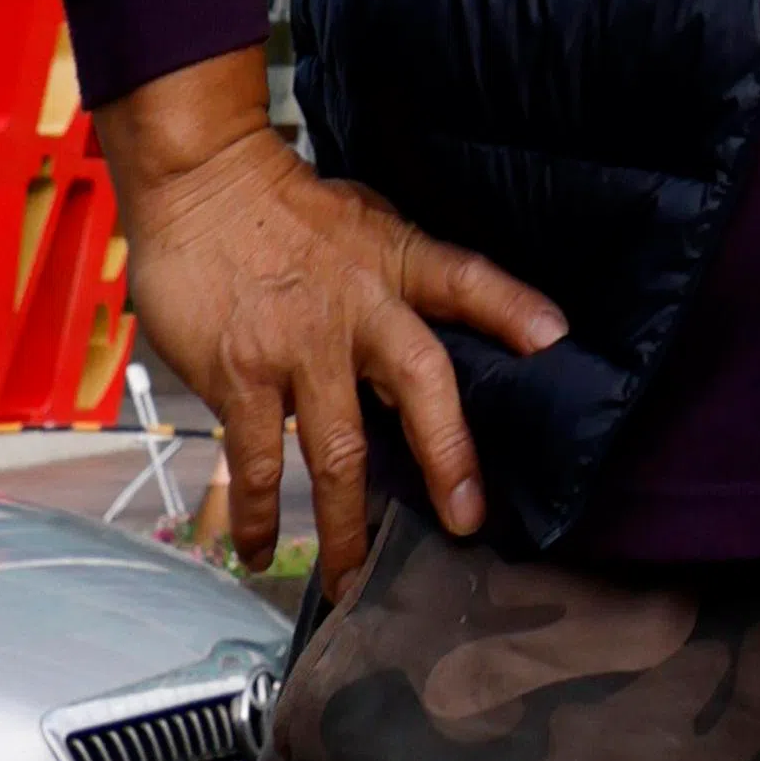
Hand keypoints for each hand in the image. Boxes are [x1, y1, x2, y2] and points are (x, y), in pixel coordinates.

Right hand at [95, 58, 562, 596]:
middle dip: (448, 456)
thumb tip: (427, 331)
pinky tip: (258, 550)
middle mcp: (357, 308)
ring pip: (337, 452)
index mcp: (392, 262)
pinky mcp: (242, 376)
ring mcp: (299, 347)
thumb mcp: (362, 223)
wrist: (202, 181)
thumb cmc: (284, 207)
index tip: (556, 342)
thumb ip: (395, 280)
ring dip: (346, 525)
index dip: (512, 310)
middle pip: (420, 382)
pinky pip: (256, 462)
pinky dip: (256, 515)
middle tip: (467, 518)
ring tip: (350, 579)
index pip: (466, 281)